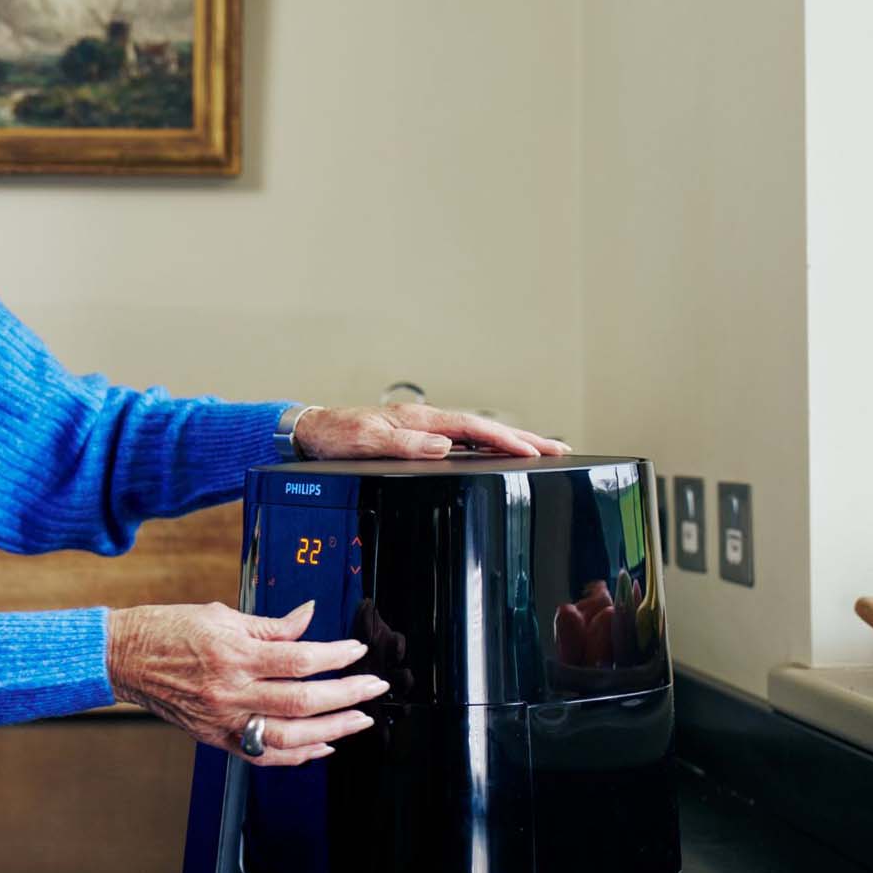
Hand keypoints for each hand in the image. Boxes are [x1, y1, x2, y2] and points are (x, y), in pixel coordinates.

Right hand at [107, 600, 385, 765]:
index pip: (299, 659)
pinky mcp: (216, 738)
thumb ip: (270, 625)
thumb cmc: (167, 630)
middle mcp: (230, 692)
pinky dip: (297, 754)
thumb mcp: (221, 615)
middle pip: (302, 701)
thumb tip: (308, 618)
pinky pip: (264, 754)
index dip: (335, 656)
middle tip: (374, 688)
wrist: (122, 658)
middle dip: (346, 695)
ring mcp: (223, 720)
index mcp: (233, 655)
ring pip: (289, 735)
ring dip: (332, 730)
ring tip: (360, 720)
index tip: (358, 651)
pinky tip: (322, 745)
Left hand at [294, 404, 570, 459]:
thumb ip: (406, 445)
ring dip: (510, 441)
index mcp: (418, 419)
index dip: (504, 439)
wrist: (313, 431)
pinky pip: (463, 441)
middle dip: (523, 438)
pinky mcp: (419, 438)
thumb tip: (446, 447)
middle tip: (559, 448)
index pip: (472, 429)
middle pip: (483, 429)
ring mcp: (424, 429)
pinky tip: (499, 453)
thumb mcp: (367, 442)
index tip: (533, 450)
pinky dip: (487, 445)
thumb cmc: (336, 435)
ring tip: (542, 450)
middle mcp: (425, 421)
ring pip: (477, 435)